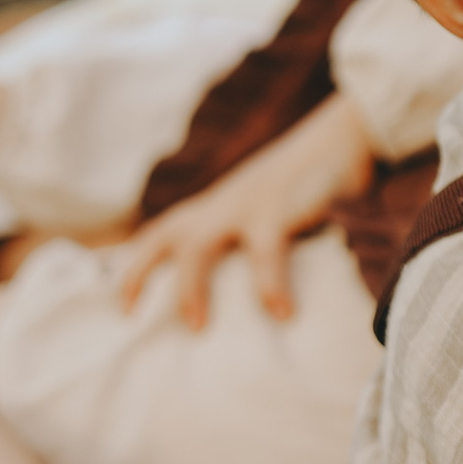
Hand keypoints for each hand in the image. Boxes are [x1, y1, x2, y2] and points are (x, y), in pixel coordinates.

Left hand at [116, 94, 373, 327]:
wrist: (341, 137)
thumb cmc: (312, 181)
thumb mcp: (271, 206)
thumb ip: (254, 239)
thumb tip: (259, 296)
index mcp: (219, 205)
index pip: (163, 231)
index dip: (135, 264)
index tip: (121, 304)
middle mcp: (221, 205)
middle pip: (163, 236)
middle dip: (139, 273)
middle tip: (129, 314)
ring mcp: (245, 205)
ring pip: (198, 247)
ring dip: (192, 288)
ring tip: (196, 326)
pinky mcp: (277, 209)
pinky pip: (266, 253)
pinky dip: (270, 286)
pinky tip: (282, 314)